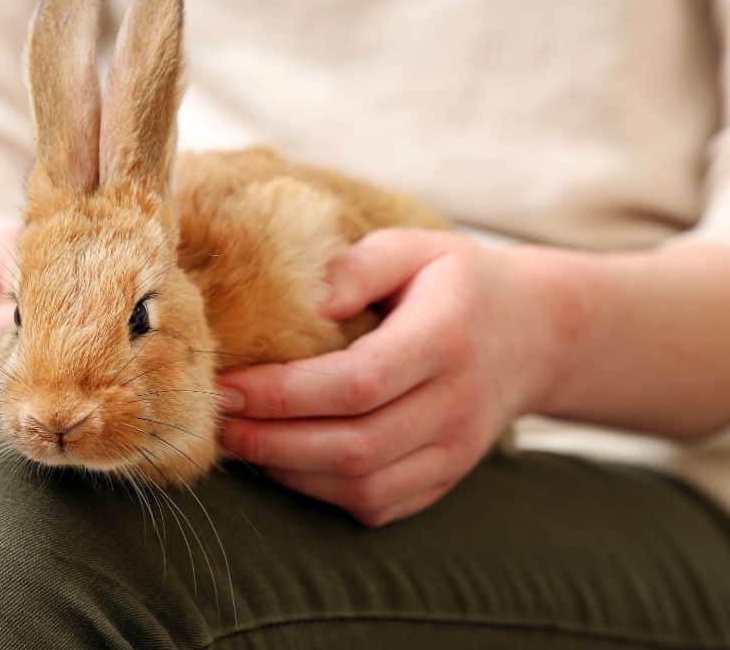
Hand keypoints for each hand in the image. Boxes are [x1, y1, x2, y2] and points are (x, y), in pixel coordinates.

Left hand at [219, 229, 569, 525]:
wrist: (536, 333)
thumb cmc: (461, 283)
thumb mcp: (417, 248)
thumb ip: (360, 266)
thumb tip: (307, 304)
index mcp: (446, 338)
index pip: (357, 382)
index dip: (284, 393)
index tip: (226, 386)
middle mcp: (457, 403)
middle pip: (354, 445)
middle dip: (272, 441)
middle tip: (216, 422)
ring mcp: (457, 449)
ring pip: (364, 485)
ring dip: (291, 472)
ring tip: (242, 443)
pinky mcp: (449, 474)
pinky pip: (380, 504)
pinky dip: (324, 493)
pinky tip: (289, 463)